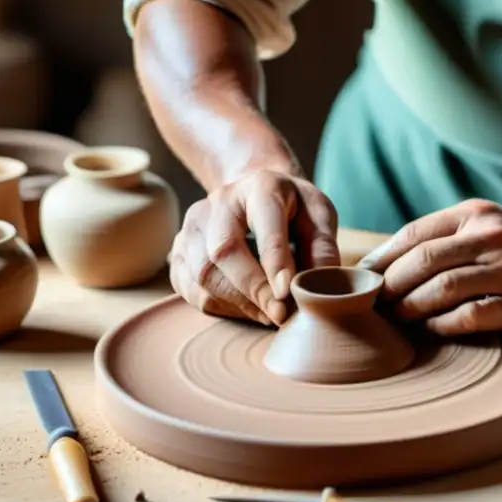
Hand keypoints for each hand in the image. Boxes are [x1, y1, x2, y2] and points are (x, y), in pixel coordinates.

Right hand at [170, 170, 339, 325]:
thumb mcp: (319, 215)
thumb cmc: (293, 210)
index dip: (274, 261)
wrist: (255, 197)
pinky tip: (248, 308)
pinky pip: (191, 289)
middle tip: (280, 314)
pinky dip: (221, 307)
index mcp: (260, 186)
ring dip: (238, 303)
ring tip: (269, 314)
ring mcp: (193, 226)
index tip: (287, 292)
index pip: (263, 223)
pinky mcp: (179, 251)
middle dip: (254, 289)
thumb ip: (323, 245)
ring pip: (203, 275)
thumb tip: (319, 283)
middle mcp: (219, 202)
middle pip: (223, 251)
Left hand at [358, 199, 501, 335]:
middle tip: (374, 306)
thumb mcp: (484, 224)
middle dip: (391, 287)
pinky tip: (429, 330)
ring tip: (397, 320)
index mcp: (474, 214)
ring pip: (442, 289)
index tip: (361, 280)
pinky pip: (468, 317)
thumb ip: (442, 236)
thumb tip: (381, 265)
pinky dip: (441, 326)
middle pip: (423, 262)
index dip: (382, 260)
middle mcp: (491, 237)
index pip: (414, 234)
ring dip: (410, 309)